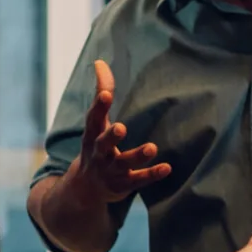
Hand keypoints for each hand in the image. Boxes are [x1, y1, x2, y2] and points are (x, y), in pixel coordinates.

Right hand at [60, 60, 173, 202]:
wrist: (84, 189)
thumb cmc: (96, 146)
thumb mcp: (96, 123)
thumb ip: (102, 92)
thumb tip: (100, 62)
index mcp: (92, 136)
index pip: (93, 119)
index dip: (99, 107)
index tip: (107, 94)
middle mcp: (99, 154)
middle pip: (103, 144)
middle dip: (111, 136)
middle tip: (121, 128)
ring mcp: (110, 171)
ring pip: (123, 164)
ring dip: (137, 156)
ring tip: (152, 148)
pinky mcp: (123, 185)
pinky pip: (138, 180)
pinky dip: (151, 175)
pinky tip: (166, 168)